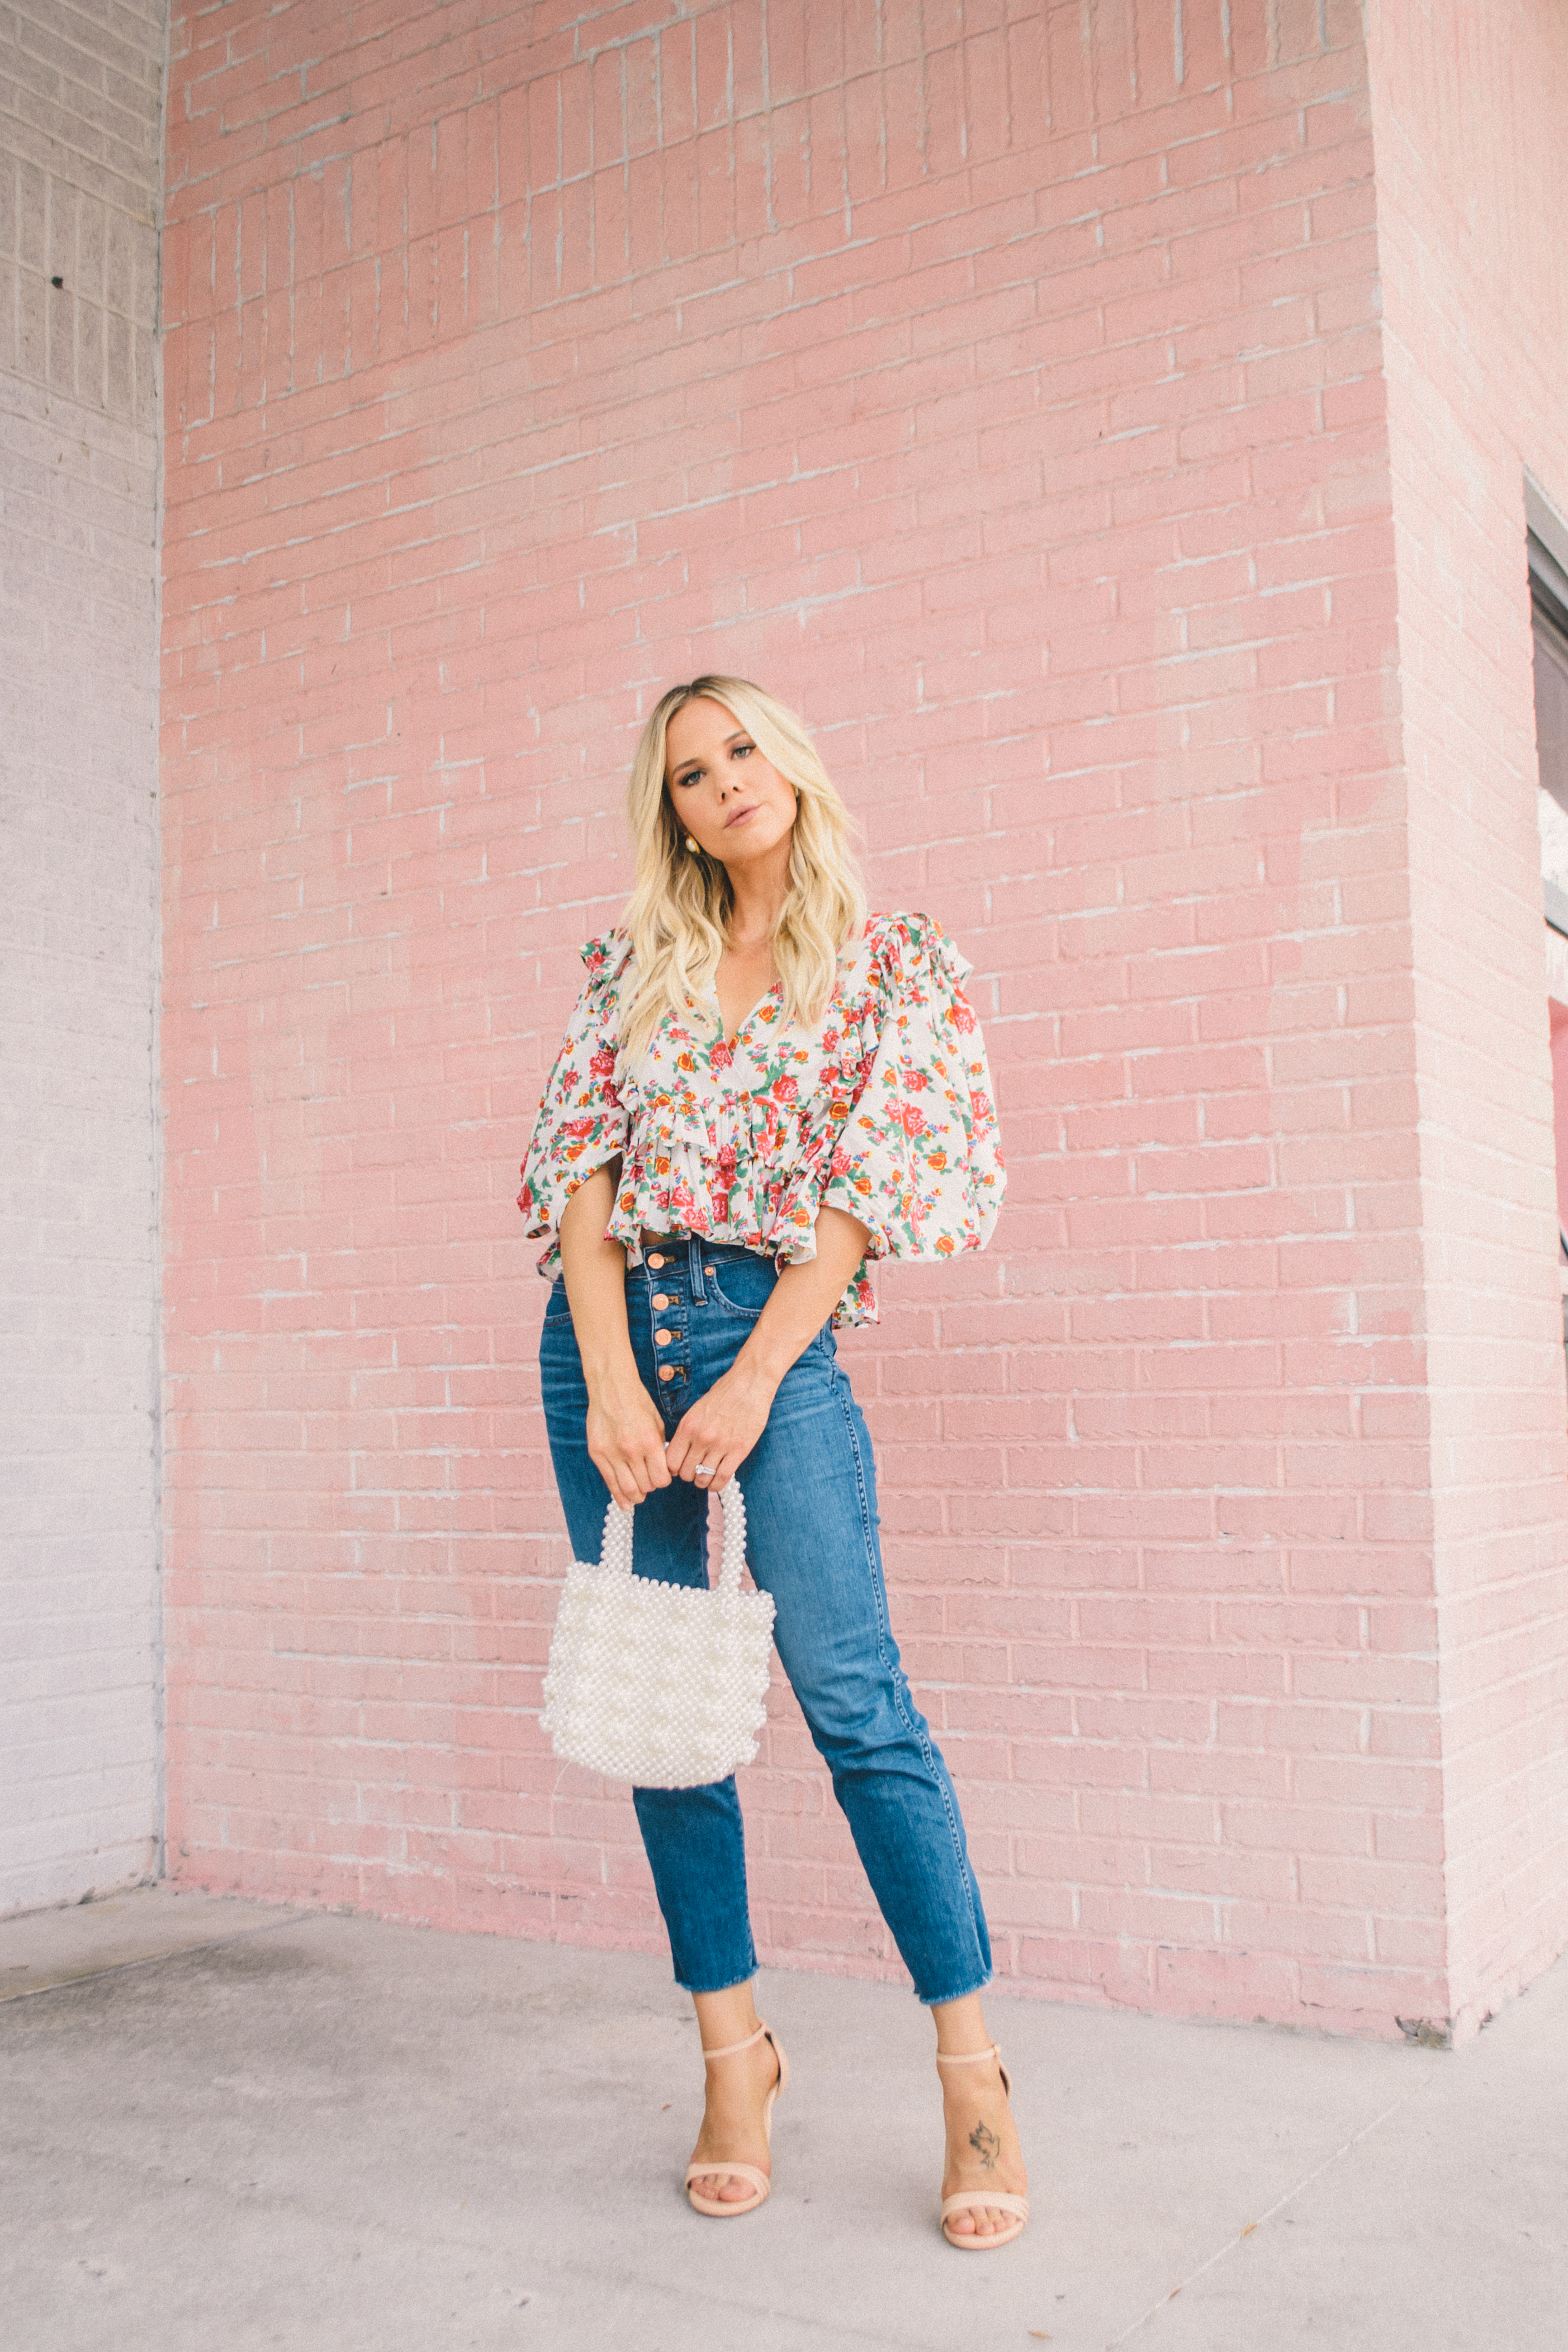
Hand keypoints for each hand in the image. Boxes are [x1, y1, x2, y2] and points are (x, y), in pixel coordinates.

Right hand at [586, 1368, 672, 1508]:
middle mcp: (631, 1450)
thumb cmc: (638, 1403)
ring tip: (639, 1494)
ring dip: (636, 1495)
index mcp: (650, 1442)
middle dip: (650, 1487)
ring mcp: (612, 1453)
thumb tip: (662, 1470)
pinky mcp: (597, 1453)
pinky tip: (624, 1503)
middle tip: (649, 1482)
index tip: (662, 1476)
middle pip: (646, 1486)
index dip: (664, 1481)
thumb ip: (660, 1449)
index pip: (661, 1479)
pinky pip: (609, 1482)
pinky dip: (619, 1496)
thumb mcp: (657, 1424)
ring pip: (627, 1489)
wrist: (612, 1388)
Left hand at [666, 1361, 778, 1490]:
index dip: (673, 1469)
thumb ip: (686, 1432)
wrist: (749, 1384)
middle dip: (689, 1475)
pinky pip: (722, 1478)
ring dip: (702, 1481)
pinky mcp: (739, 1450)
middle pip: (685, 1473)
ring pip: (703, 1478)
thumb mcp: (696, 1410)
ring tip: (706, 1476)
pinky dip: (717, 1485)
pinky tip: (717, 1481)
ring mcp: (720, 1445)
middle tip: (695, 1471)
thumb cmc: (723, 1395)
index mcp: (687, 1427)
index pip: (670, 1461)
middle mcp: (701, 1437)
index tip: (680, 1467)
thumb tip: (678, 1453)